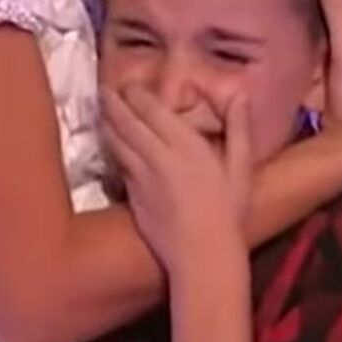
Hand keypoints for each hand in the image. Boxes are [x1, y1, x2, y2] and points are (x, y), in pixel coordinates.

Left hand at [101, 86, 251, 271]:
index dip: (136, 95)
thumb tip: (239, 95)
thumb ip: (239, 129)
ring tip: (99, 111)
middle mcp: (157, 156)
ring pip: (115, 142)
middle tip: (103, 90)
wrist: (202, 255)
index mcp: (185, 144)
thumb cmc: (229, 213)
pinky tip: (109, 145)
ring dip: (105, 123)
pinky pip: (117, 165)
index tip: (129, 85)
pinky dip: (110, 149)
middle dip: (113, 103)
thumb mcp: (242, 169)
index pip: (151, 110)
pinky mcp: (131, 197)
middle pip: (126, 122)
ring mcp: (139, 177)